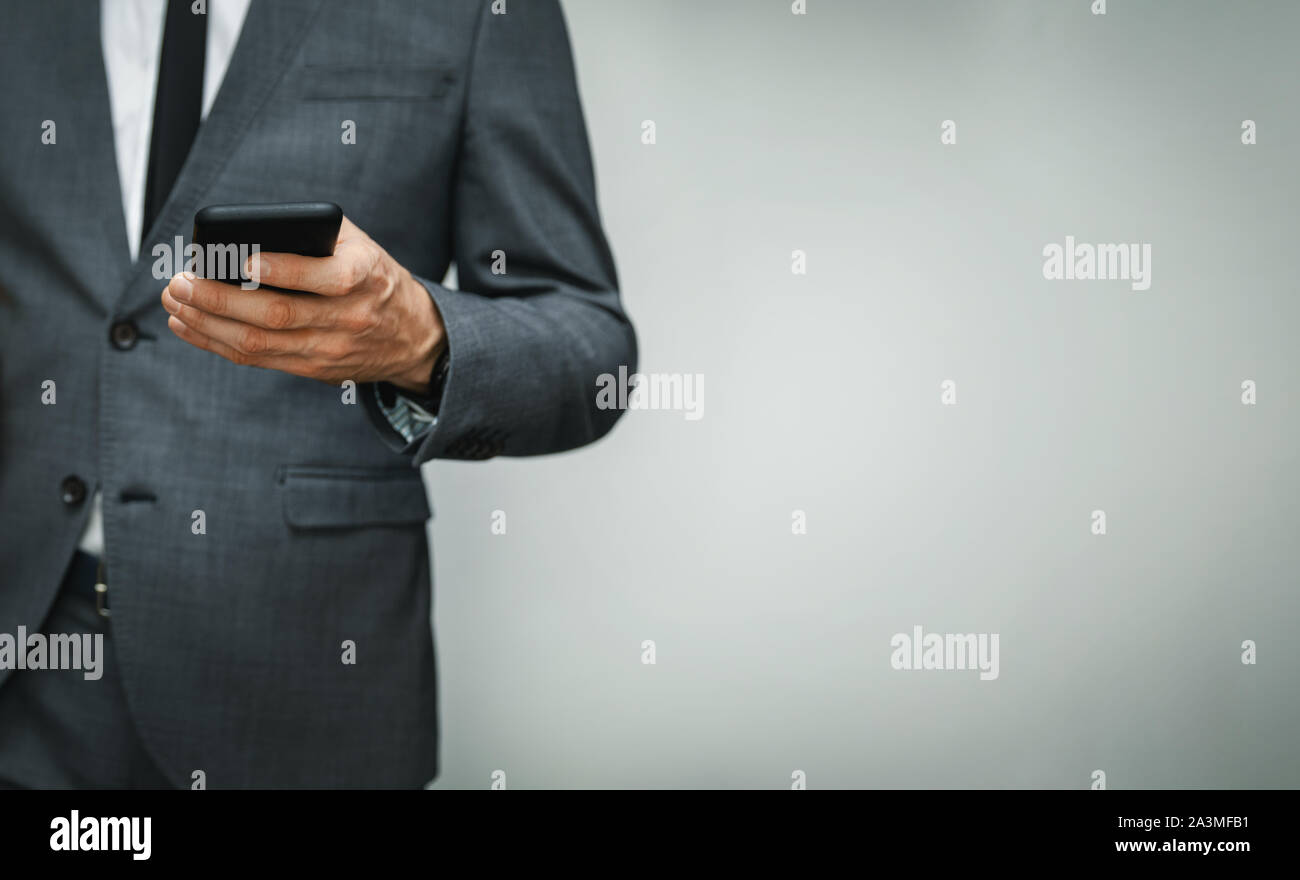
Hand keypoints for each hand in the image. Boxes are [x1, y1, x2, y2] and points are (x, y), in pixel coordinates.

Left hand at [161, 216, 444, 391]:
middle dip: (221, 300)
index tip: (238, 259)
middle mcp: (349, 318)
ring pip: (260, 343)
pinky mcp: (314, 370)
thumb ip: (316, 233)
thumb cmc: (373, 277)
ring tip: (175, 302)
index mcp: (365, 278)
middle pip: (277, 316)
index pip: (323, 278)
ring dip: (208, 324)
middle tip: (181, 282)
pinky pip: (258, 359)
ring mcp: (330, 350)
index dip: (279, 270)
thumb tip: (247, 231)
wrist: (410, 334)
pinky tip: (189, 325)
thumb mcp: (360, 246)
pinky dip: (217, 343)